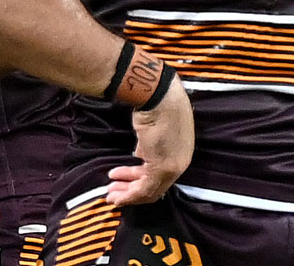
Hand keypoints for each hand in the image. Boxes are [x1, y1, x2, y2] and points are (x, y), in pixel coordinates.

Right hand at [106, 81, 193, 205]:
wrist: (160, 98)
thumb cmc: (156, 105)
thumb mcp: (153, 128)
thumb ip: (148, 145)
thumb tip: (139, 153)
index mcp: (181, 151)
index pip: (161, 174)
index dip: (140, 180)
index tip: (124, 180)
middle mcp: (180, 162)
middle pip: (156, 185)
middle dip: (132, 190)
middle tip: (115, 193)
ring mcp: (172, 166)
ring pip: (150, 190)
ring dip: (128, 195)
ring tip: (112, 195)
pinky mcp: (162, 168)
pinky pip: (145, 189)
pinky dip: (129, 195)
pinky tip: (117, 194)